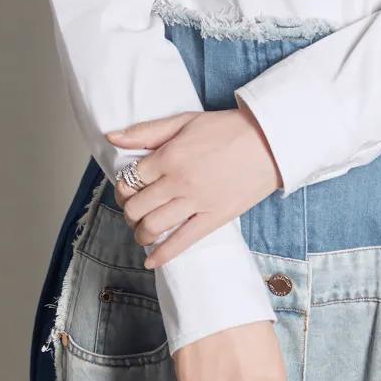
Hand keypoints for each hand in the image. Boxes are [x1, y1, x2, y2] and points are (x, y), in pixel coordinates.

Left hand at [105, 107, 282, 266]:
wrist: (268, 142)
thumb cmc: (226, 128)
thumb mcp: (184, 120)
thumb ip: (146, 131)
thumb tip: (112, 137)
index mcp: (169, 156)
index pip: (130, 179)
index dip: (124, 186)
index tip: (129, 188)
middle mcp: (178, 181)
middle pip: (137, 206)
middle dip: (129, 211)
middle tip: (134, 210)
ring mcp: (196, 202)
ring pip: (153, 227)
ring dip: (140, 233)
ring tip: (142, 231)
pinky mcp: (214, 218)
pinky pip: (182, 242)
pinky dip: (162, 255)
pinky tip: (151, 260)